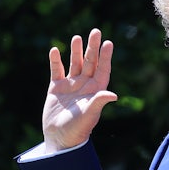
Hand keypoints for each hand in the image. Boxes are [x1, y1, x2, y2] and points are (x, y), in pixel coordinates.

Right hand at [42, 28, 117, 152]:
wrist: (60, 138)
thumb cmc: (78, 129)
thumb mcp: (89, 114)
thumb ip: (99, 102)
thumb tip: (113, 95)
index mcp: (96, 91)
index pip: (103, 70)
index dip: (106, 57)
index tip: (109, 43)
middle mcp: (85, 86)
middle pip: (90, 62)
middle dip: (93, 47)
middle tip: (96, 31)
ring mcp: (70, 86)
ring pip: (75, 64)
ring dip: (76, 51)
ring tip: (77, 37)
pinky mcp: (56, 89)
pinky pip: (56, 71)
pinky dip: (55, 61)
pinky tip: (55, 50)